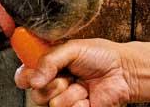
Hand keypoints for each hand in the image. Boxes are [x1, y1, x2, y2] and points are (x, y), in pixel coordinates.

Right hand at [14, 38, 134, 106]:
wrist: (124, 71)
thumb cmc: (101, 56)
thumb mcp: (72, 49)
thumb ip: (49, 60)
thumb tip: (33, 80)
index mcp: (50, 66)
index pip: (25, 75)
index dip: (25, 76)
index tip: (31, 75)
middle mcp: (54, 84)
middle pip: (35, 93)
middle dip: (51, 84)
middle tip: (66, 76)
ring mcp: (65, 99)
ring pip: (51, 103)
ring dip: (69, 93)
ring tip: (83, 85)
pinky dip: (79, 103)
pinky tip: (88, 97)